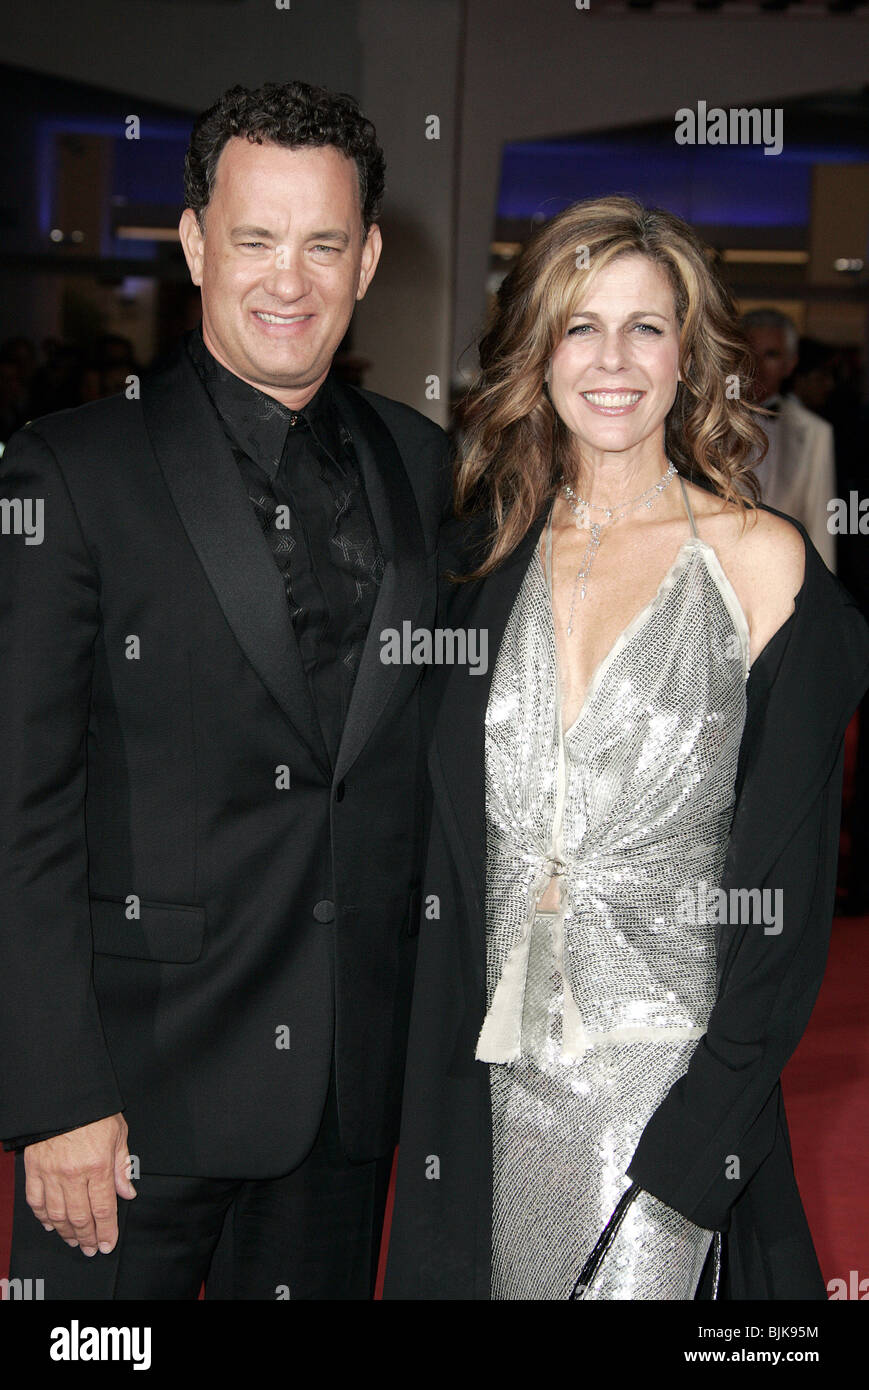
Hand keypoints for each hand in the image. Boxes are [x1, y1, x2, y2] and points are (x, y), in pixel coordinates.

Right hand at [24, 1113, 135, 1255]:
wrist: (64, 1095)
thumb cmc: (94, 1111)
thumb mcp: (118, 1133)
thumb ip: (122, 1166)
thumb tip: (127, 1193)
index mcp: (98, 1165)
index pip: (104, 1208)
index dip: (106, 1231)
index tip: (107, 1244)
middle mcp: (73, 1173)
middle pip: (80, 1217)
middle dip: (87, 1237)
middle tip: (90, 1248)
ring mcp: (50, 1173)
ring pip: (57, 1214)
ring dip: (66, 1232)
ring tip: (74, 1241)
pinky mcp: (33, 1168)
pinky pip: (36, 1201)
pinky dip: (42, 1216)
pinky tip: (50, 1224)